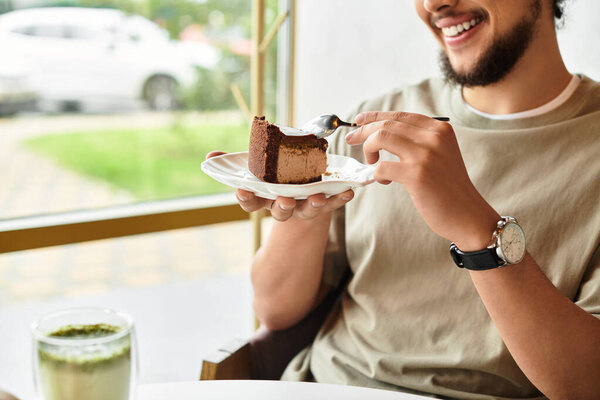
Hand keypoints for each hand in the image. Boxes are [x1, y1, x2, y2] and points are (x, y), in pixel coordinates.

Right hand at [206, 151, 353, 221]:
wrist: (301, 187)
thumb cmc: (273, 175)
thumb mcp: (254, 168)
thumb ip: (233, 163)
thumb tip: (210, 157)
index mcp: (264, 198)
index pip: (251, 203)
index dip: (246, 198)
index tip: (242, 191)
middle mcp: (283, 205)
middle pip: (280, 211)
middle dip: (282, 206)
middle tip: (284, 201)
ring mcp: (304, 206)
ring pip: (307, 210)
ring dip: (312, 205)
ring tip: (317, 197)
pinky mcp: (323, 203)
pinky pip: (333, 203)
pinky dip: (340, 199)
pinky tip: (349, 192)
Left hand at [345, 112, 499, 250]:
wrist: (468, 214)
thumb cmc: (449, 188)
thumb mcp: (441, 154)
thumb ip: (420, 140)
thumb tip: (384, 130)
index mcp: (439, 129)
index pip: (399, 116)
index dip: (375, 117)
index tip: (358, 121)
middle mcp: (433, 137)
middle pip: (387, 124)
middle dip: (363, 131)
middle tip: (351, 140)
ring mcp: (425, 154)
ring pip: (380, 138)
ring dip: (368, 150)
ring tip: (371, 163)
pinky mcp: (416, 174)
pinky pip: (382, 167)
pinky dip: (377, 174)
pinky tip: (383, 181)